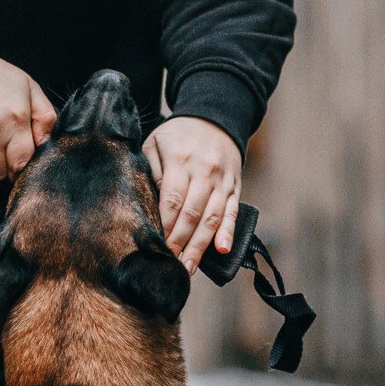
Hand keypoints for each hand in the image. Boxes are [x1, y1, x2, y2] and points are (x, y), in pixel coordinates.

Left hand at [141, 116, 241, 273]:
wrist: (214, 118)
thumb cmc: (177, 136)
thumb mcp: (155, 143)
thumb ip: (151, 171)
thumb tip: (149, 206)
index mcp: (181, 160)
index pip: (172, 199)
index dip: (165, 225)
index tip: (156, 245)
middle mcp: (205, 171)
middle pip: (192, 213)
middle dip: (180, 241)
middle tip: (169, 264)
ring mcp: (223, 181)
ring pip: (212, 217)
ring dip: (200, 245)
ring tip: (188, 267)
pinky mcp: (235, 187)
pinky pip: (232, 212)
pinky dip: (228, 232)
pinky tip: (222, 250)